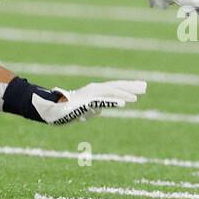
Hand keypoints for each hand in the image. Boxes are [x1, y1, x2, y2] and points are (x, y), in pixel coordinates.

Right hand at [31, 80, 146, 124]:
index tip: (142, 87)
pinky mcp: (86, 102)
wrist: (53, 110)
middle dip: (131, 87)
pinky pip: (102, 102)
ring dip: (124, 94)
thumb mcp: (84, 111)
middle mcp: (94, 90)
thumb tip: (99, 111)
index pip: (115, 88)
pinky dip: (113, 102)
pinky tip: (123, 104)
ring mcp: (90, 95)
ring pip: (111, 93)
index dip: (128, 87)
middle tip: (145, 87)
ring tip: (138, 96)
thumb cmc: (67, 110)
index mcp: (95, 91)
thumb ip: (93, 109)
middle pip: (116, 87)